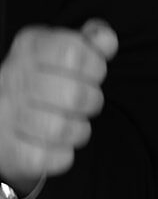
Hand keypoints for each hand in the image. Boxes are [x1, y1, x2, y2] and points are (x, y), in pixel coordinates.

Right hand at [0, 20, 118, 193]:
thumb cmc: (45, 81)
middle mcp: (11, 78)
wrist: (6, 119)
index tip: (92, 73)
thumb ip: (90, 42)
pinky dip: (61, 156)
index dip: (95, 66)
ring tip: (72, 124)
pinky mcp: (6, 150)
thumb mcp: (65, 51)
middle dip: (92, 101)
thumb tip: (106, 40)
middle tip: (85, 103)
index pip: (72, 52)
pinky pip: (47, 158)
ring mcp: (5, 115)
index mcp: (29, 48)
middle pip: (74, 95)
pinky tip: (56, 146)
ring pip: (62, 129)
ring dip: (79, 130)